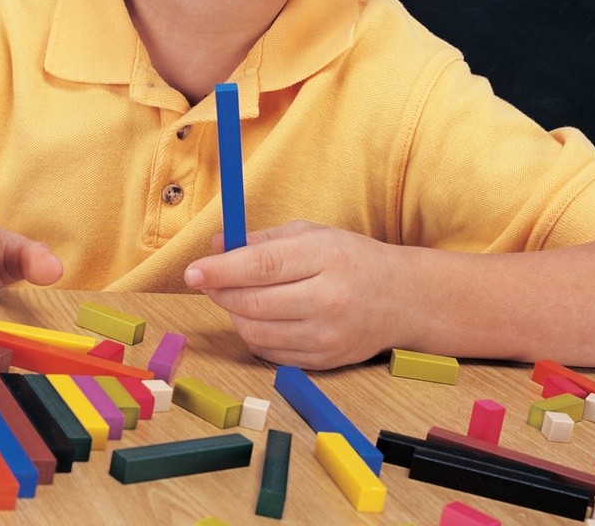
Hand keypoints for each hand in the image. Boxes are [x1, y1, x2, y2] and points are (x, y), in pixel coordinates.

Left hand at [183, 221, 396, 369]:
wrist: (402, 298)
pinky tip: (260, 317)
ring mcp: (327, 335)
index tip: (192, 272)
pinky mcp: (325, 362)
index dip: (220, 271)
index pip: (261, 266)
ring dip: (234, 314)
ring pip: (256, 332)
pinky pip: (270, 353)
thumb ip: (260, 239)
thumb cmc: (350, 258)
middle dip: (220, 292)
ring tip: (237, 295)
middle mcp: (328, 299)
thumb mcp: (310, 234)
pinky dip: (254, 335)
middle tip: (208, 280)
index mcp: (325, 257)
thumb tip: (215, 245)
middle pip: (253, 303)